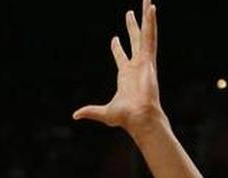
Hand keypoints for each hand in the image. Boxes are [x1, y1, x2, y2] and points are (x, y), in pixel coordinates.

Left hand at [73, 0, 165, 136]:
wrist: (138, 116)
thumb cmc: (126, 117)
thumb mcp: (104, 113)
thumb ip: (90, 111)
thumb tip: (75, 115)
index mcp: (127, 75)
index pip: (121, 57)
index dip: (117, 48)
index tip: (114, 38)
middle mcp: (137, 65)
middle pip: (135, 40)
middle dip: (132, 26)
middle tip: (131, 12)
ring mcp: (144, 60)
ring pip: (146, 34)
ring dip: (146, 17)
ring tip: (147, 1)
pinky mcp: (148, 59)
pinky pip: (150, 36)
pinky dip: (151, 22)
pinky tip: (151, 8)